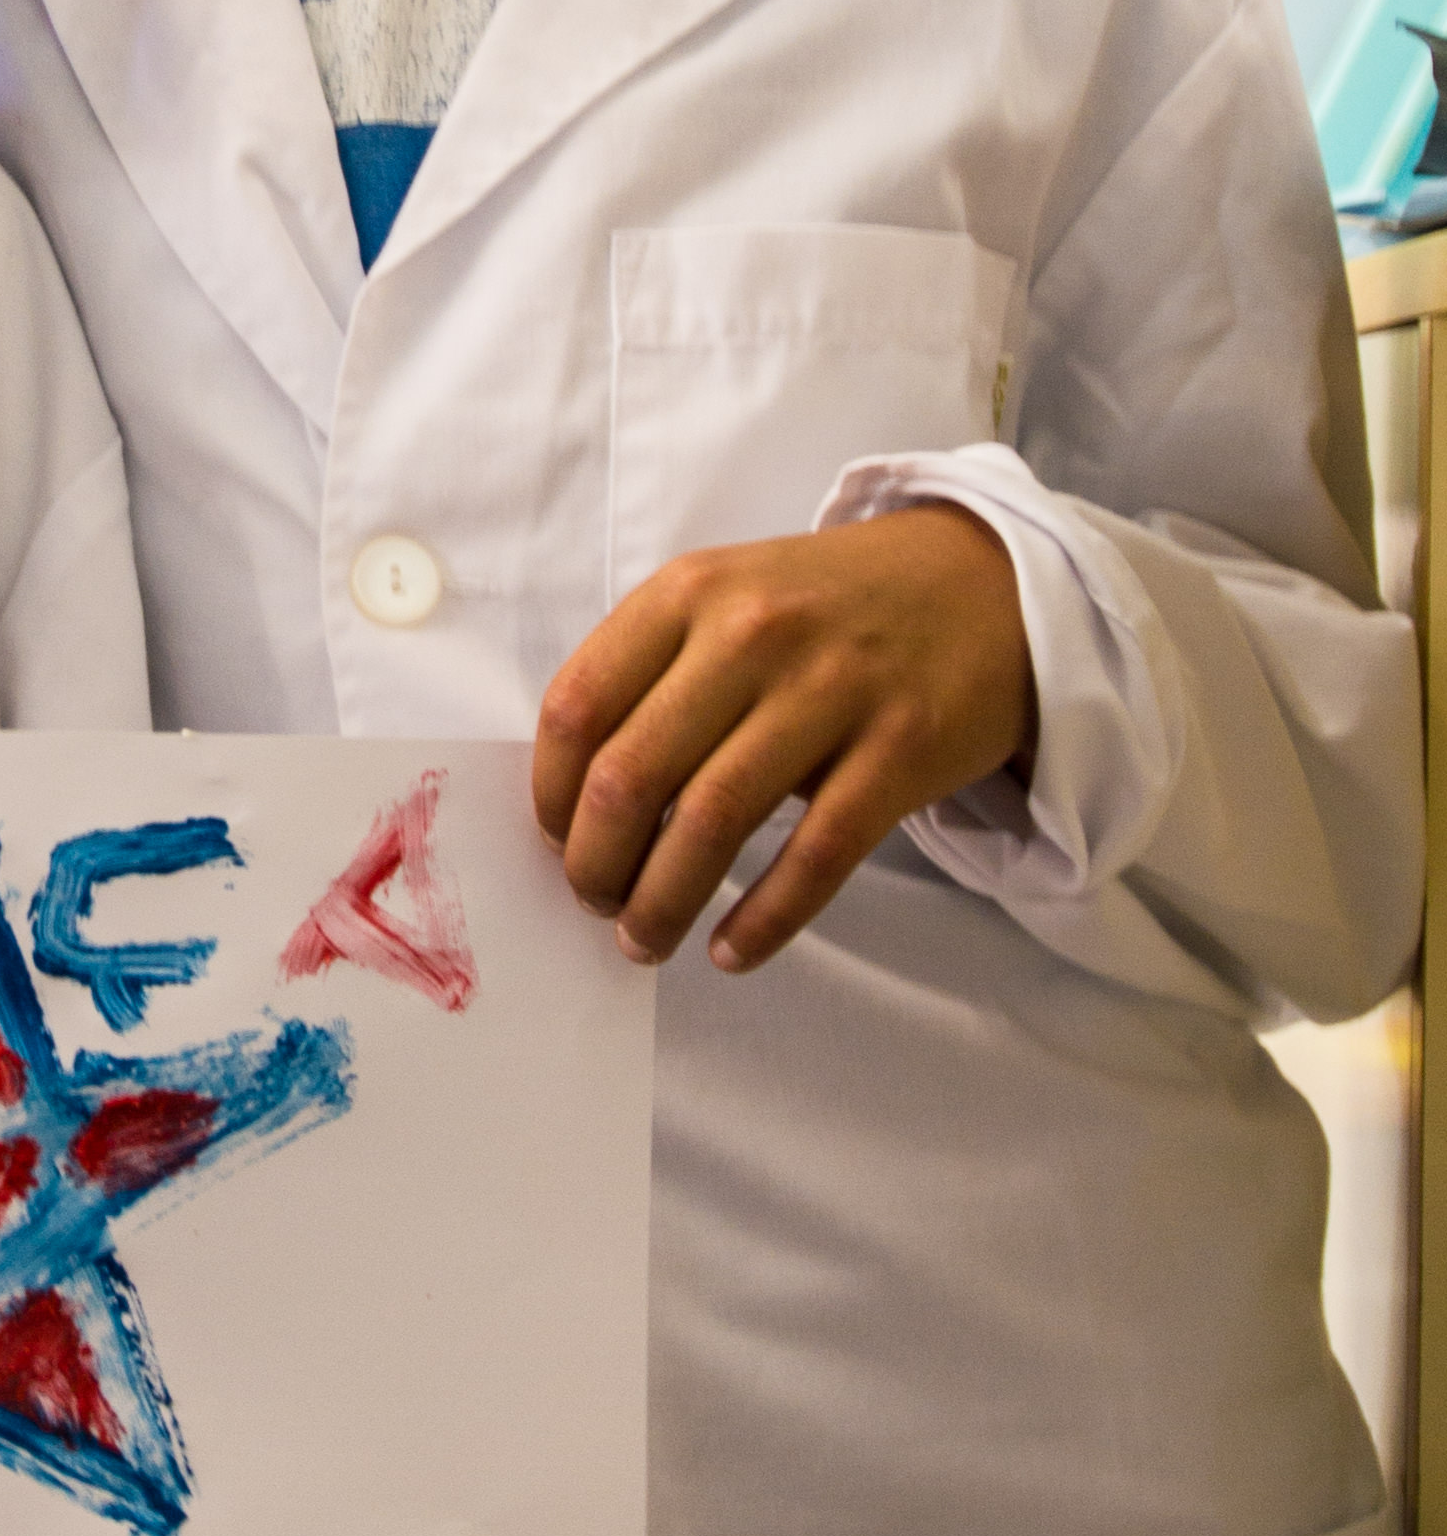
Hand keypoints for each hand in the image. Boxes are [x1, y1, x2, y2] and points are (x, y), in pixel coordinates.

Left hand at [533, 501, 1035, 973]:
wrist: (985, 585)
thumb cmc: (829, 607)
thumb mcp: (728, 597)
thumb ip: (650, 673)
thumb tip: (575, 801)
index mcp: (690, 593)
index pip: (577, 707)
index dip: (550, 794)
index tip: (555, 841)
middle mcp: (753, 632)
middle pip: (632, 776)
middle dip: (595, 865)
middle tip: (596, 903)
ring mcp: (832, 690)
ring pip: (712, 823)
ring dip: (662, 903)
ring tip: (645, 940)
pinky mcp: (901, 750)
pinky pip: (815, 857)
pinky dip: (763, 919)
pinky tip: (732, 950)